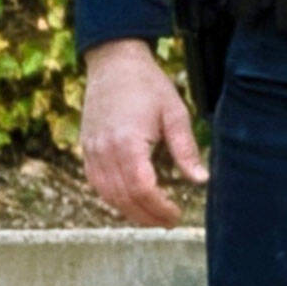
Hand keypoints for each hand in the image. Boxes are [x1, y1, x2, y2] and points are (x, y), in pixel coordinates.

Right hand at [80, 38, 207, 227]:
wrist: (114, 62)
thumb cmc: (148, 85)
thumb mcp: (175, 113)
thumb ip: (186, 149)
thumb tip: (200, 180)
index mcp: (128, 142)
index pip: (142, 189)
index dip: (160, 208)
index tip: (176, 215)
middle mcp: (104, 150)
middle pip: (124, 198)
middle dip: (147, 216)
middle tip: (168, 222)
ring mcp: (91, 150)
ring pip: (107, 195)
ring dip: (130, 211)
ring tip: (152, 216)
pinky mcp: (86, 148)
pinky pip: (96, 183)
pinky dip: (113, 198)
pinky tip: (130, 201)